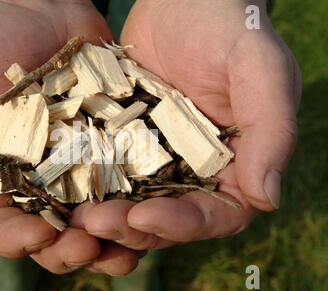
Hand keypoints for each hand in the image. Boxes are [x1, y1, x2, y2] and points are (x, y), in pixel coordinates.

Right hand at [0, 0, 142, 274]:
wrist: (41, 6)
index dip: (13, 239)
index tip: (37, 234)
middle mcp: (37, 179)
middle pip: (50, 234)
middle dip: (66, 250)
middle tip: (86, 247)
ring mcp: (77, 167)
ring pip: (91, 221)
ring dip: (108, 242)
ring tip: (126, 249)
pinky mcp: (112, 149)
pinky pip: (126, 185)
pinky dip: (137, 206)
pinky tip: (150, 214)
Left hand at [73, 0, 300, 250]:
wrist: (183, 1)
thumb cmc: (229, 28)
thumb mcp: (259, 71)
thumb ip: (271, 132)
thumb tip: (267, 198)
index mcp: (234, 165)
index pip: (215, 214)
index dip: (181, 225)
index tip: (145, 217)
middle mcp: (196, 171)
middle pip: (167, 217)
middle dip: (132, 226)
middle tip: (95, 223)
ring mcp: (158, 159)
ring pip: (132, 202)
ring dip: (105, 214)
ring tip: (75, 215)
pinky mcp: (126, 142)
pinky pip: (107, 171)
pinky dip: (87, 185)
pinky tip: (61, 190)